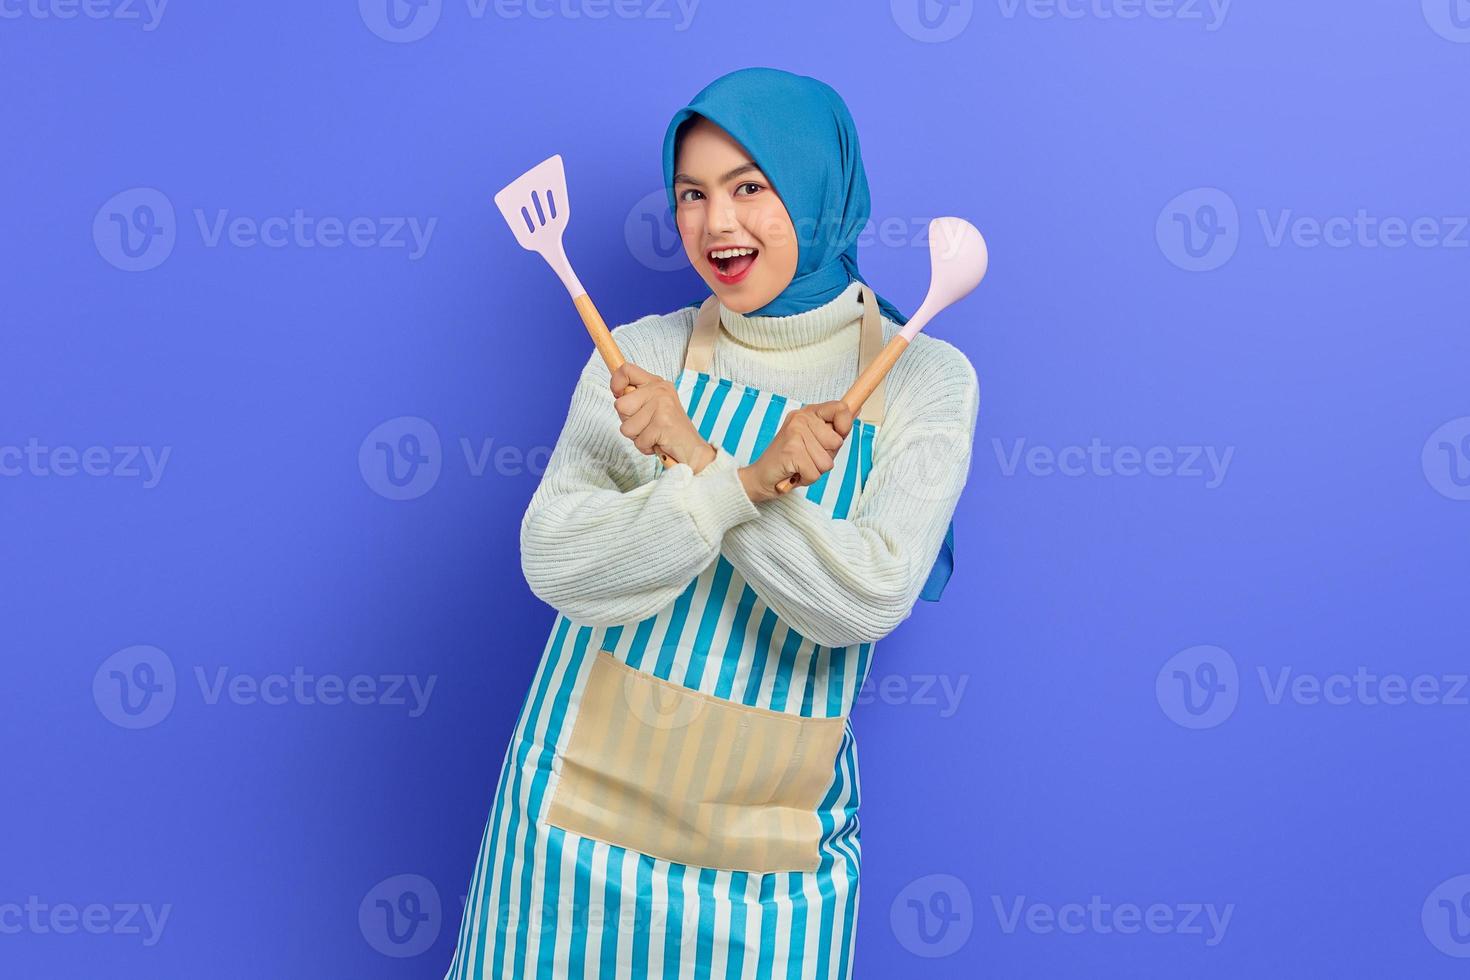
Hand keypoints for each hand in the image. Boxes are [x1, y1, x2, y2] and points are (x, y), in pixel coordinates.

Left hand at [609, 361, 715, 470]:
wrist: (693, 449)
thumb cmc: (670, 430)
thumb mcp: (653, 407)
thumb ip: (635, 398)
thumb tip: (617, 393)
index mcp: (656, 383)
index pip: (626, 370)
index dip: (616, 383)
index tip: (619, 395)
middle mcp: (659, 391)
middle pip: (620, 405)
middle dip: (628, 422)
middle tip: (646, 425)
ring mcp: (662, 406)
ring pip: (626, 427)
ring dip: (637, 437)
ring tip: (653, 434)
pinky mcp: (662, 424)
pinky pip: (638, 441)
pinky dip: (646, 447)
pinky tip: (659, 442)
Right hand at [738, 400, 853, 502]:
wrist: (760, 477)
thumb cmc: (789, 460)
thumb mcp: (814, 440)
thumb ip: (834, 428)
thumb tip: (856, 408)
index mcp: (808, 413)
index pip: (841, 408)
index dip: (844, 426)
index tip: (833, 438)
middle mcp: (801, 419)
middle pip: (837, 442)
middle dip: (825, 457)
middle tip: (806, 457)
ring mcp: (795, 433)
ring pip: (827, 462)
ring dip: (815, 471)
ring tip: (799, 465)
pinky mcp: (791, 451)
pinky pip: (815, 473)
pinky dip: (806, 479)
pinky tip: (794, 472)